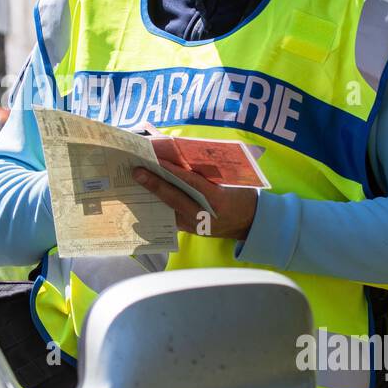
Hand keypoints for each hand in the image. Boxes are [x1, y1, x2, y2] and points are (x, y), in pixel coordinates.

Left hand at [132, 159, 257, 239]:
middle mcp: (204, 216)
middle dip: (154, 184)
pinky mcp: (190, 230)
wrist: (250, 223)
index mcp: (217, 200)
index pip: (192, 183)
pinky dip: (160, 205)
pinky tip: (147, 195)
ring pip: (169, 209)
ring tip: (138, 181)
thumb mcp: (229, 181)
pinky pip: (171, 217)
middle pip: (174, 198)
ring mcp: (196, 226)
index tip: (157, 160)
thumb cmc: (240, 196)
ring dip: (152, 194)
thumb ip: (207, 173)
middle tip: (137, 172)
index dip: (174, 171)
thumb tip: (180, 157)